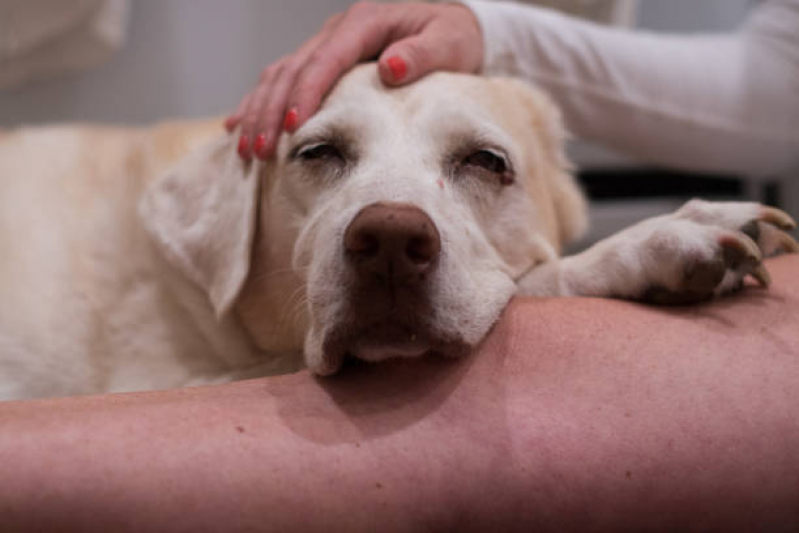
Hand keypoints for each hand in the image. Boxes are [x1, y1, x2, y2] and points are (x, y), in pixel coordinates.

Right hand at [225, 1, 482, 160]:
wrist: (453, 26)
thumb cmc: (454, 37)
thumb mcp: (449, 42)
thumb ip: (424, 54)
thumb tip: (391, 66)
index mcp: (364, 22)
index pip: (326, 59)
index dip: (306, 93)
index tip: (294, 127)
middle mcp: (338, 30)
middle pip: (292, 69)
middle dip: (271, 111)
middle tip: (259, 151)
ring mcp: (327, 45)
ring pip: (279, 74)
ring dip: (258, 110)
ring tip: (245, 148)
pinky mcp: (324, 61)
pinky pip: (282, 79)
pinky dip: (258, 102)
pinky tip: (237, 125)